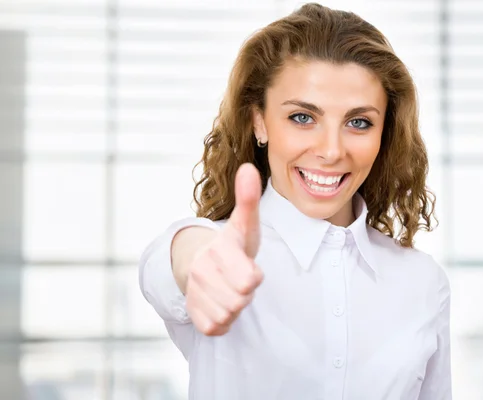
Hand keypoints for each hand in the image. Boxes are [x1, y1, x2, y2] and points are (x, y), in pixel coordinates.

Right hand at [186, 163, 263, 335]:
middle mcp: (201, 271)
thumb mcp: (244, 223)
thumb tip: (248, 168)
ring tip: (229, 290)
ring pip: (229, 315)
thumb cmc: (232, 244)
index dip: (254, 276)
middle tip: (238, 279)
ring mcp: (194, 293)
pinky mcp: (192, 313)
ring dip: (235, 307)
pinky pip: (216, 327)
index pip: (250, 280)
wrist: (200, 261)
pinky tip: (220, 303)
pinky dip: (223, 321)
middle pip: (241, 300)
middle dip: (245, 293)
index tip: (246, 265)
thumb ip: (248, 199)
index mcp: (218, 250)